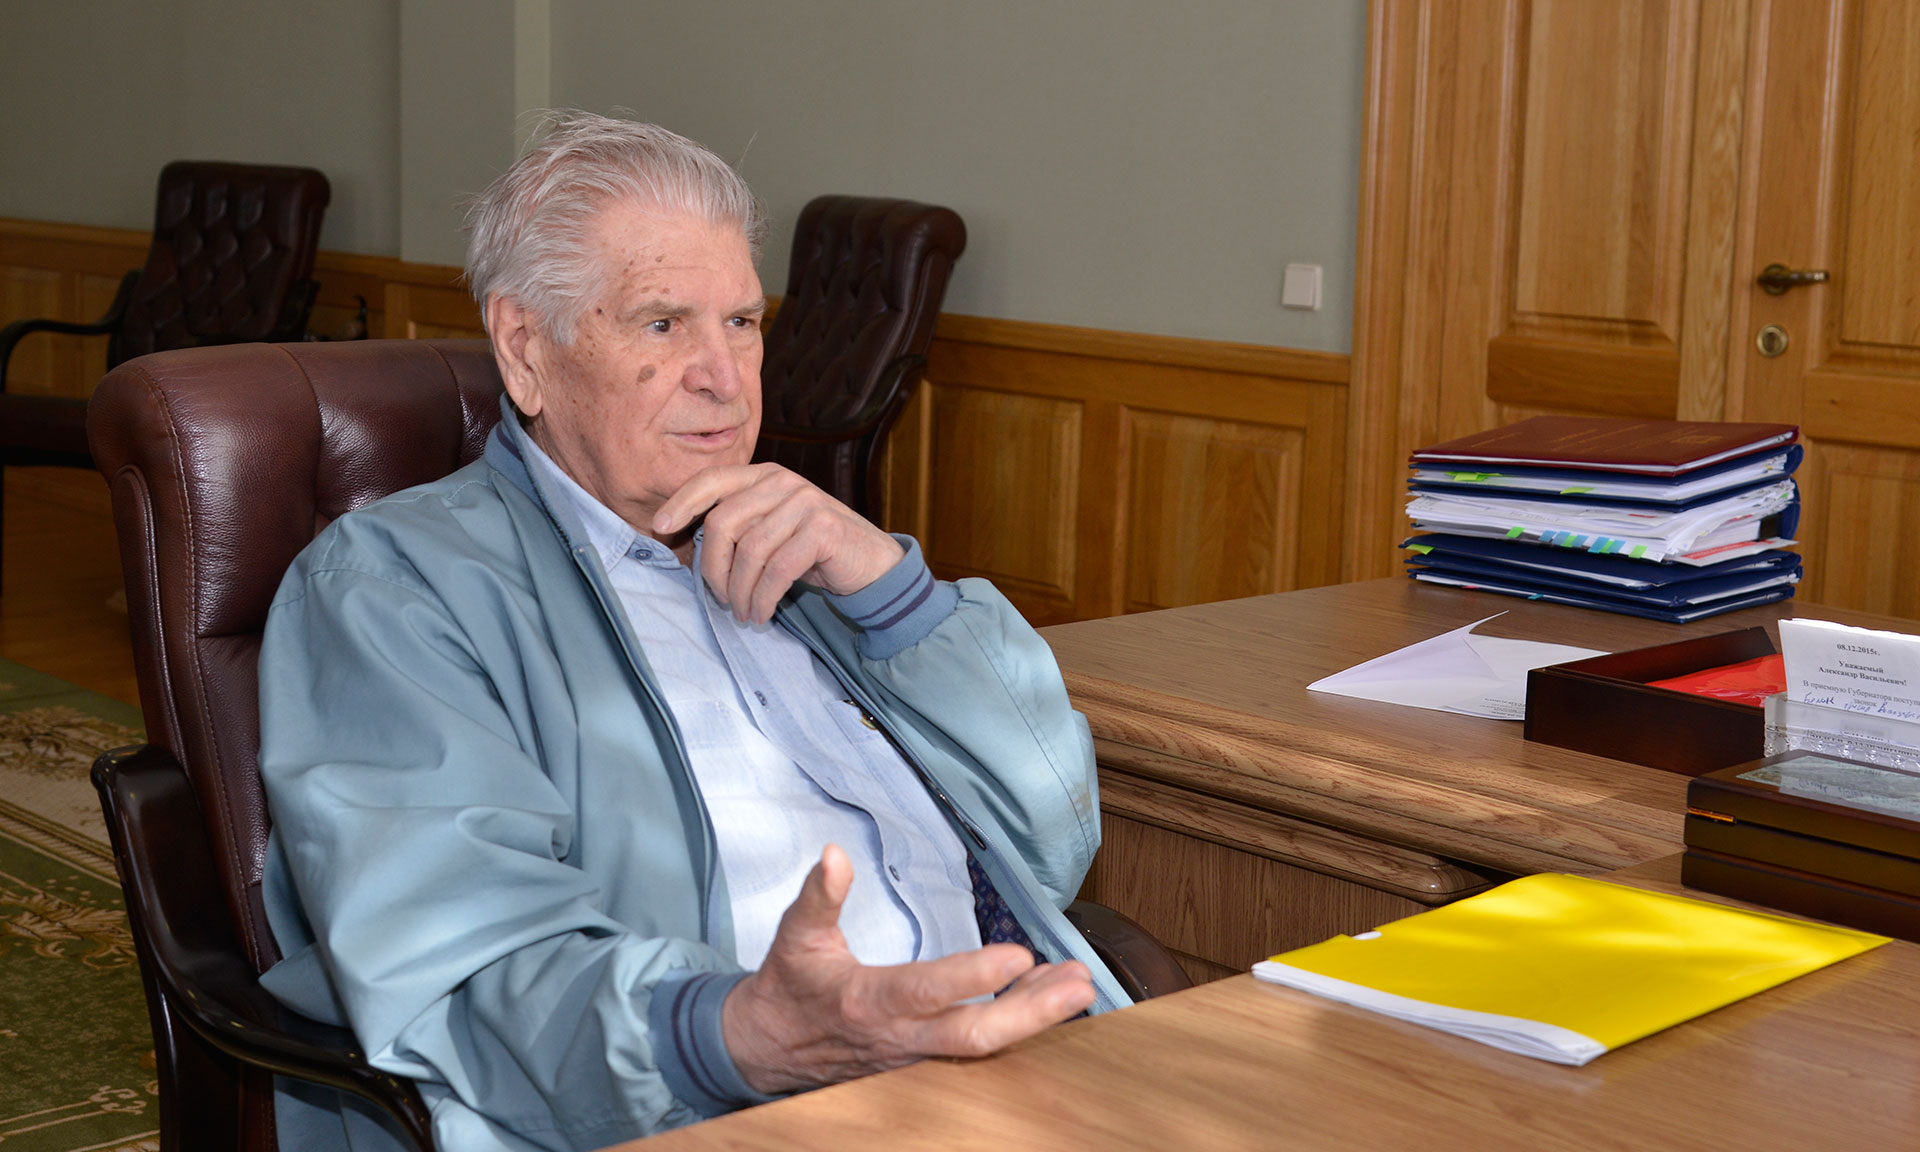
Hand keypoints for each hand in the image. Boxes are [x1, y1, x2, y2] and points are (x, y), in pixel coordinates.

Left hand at [652, 464, 905, 623]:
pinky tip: (762, 613)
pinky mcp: (822, 529)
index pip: (713, 479)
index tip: (660, 526)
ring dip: (740, 592)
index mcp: (765, 475)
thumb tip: (685, 541)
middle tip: (720, 599)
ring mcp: (805, 502)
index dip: (682, 501)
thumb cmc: (812, 552)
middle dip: (713, 569)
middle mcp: (783, 482)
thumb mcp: (772, 528)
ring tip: (744, 612)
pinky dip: (762, 598)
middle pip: (723, 523)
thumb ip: (739, 523)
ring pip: (748, 552)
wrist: (871, 565)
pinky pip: (776, 570)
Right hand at [720, 845, 1096, 1094]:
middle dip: (1031, 1012)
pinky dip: (1017, 1024)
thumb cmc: (788, 987)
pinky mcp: (924, 1061)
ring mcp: (915, 1055)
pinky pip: (977, 1048)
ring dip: (1034, 1016)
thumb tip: (834, 854)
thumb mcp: (795, 936)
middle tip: (1079, 983)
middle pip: (973, 1034)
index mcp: (866, 1000)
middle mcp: (898, 1036)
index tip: (1020, 955)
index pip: (925, 991)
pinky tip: (1047, 1000)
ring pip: (983, 1045)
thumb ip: (819, 896)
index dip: (972, 976)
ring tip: (1077, 985)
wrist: (767, 1050)